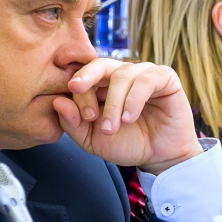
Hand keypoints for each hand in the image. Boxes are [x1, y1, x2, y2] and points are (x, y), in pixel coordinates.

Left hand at [52, 59, 201, 173]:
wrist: (159, 157)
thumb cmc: (127, 144)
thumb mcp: (92, 139)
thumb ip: (73, 123)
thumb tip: (56, 101)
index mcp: (101, 85)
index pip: (83, 76)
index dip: (79, 92)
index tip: (83, 117)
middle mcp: (121, 74)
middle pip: (100, 64)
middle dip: (87, 76)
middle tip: (76, 88)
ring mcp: (143, 73)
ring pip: (122, 74)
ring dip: (114, 102)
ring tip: (113, 127)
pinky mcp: (165, 77)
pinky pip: (147, 79)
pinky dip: (134, 98)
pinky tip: (129, 117)